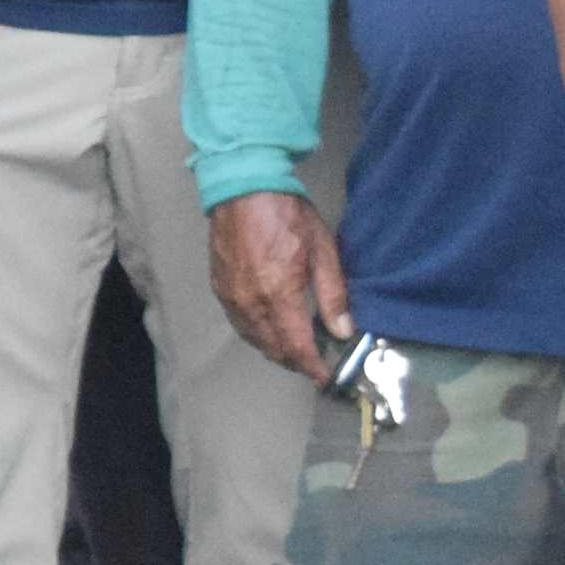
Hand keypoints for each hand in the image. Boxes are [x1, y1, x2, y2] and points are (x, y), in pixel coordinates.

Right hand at [207, 190, 349, 384]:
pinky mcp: (220, 289)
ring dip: (275, 350)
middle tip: (314, 362)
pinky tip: (269, 328)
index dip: (312, 367)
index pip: (297, 347)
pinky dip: (257, 334)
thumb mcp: (322, 249)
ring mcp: (232, 298)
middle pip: (273, 349)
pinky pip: (240, 324)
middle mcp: (251, 303)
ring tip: (295, 348)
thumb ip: (332, 294)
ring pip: (254, 340)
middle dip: (295, 361)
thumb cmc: (286, 213)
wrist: (243, 188)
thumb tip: (343, 331)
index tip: (325, 376)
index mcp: (279, 294)